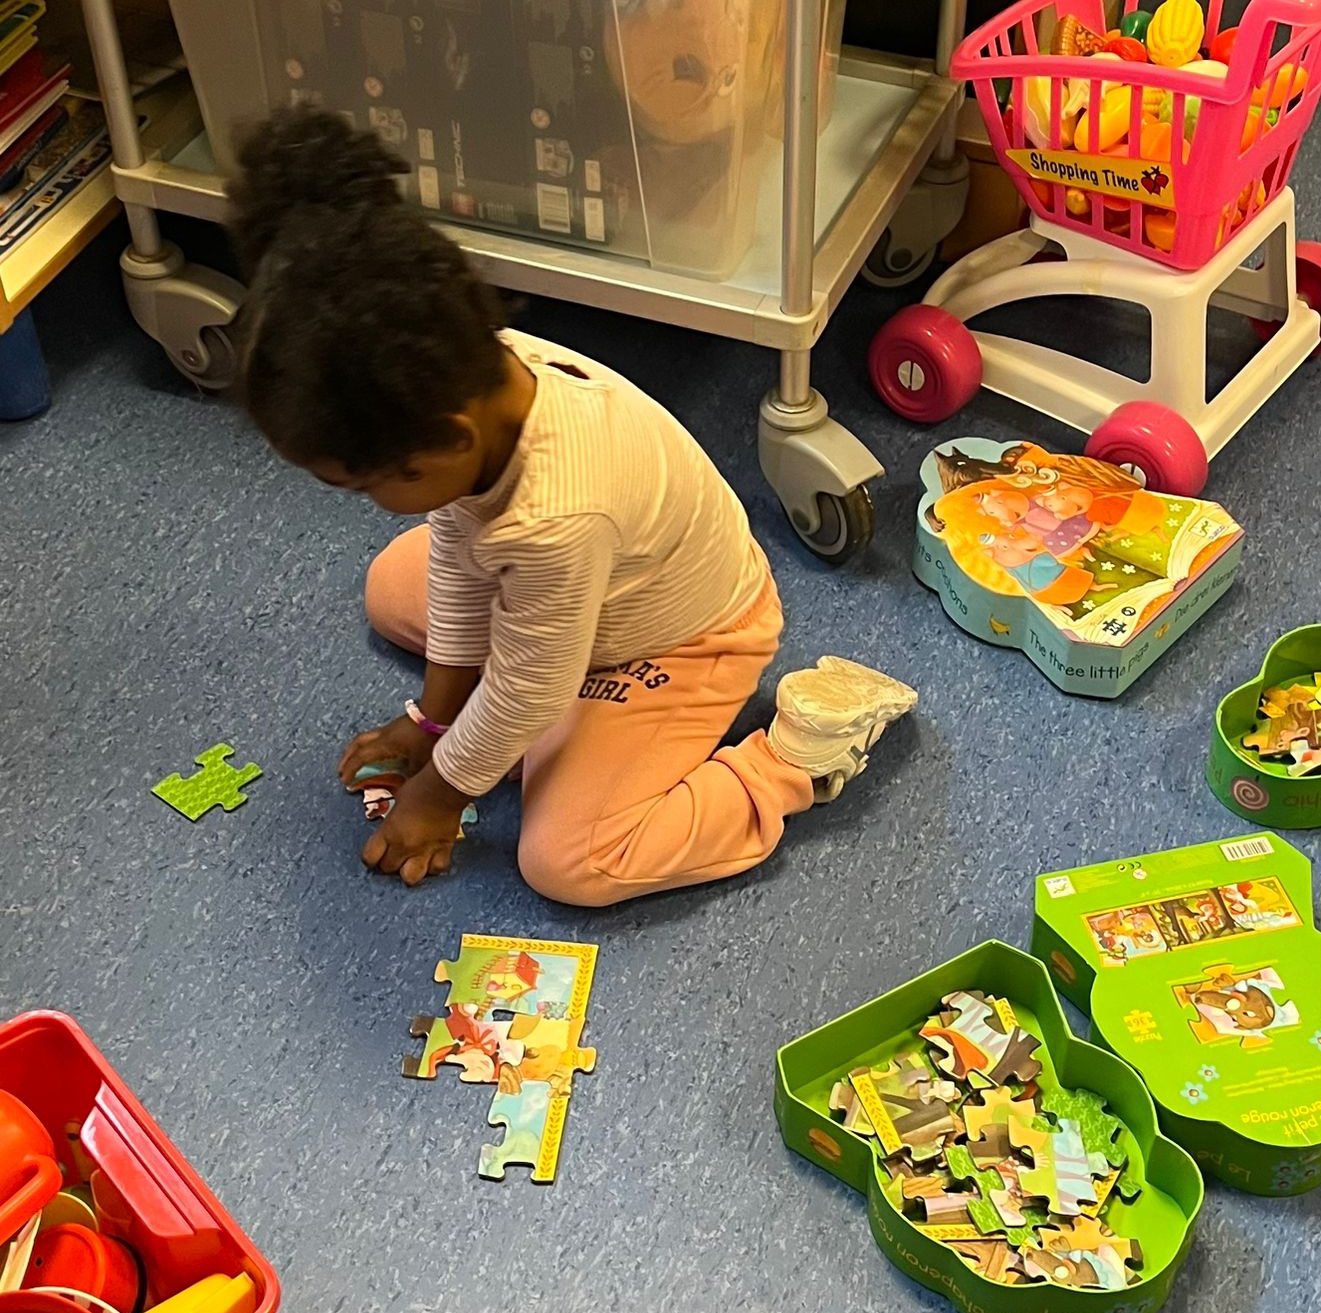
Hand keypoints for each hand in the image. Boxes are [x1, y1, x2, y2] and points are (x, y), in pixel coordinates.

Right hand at [339, 715, 434, 786]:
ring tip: (353, 760)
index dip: (351, 770)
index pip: (361, 758)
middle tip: (341, 770)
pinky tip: (373, 751)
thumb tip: (406, 789)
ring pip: (364, 738)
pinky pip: (374, 736)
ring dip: (356, 749)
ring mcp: (389, 729)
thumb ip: (411, 776)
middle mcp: (382, 735)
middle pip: (356, 744)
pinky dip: (367, 745)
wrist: (438, 712)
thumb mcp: (420, 762)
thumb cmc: (428, 737)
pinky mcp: (396, 725)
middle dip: (346, 757)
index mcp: (384, 745)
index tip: (345, 781)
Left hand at [362, 763, 471, 886]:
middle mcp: (405, 845)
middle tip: (393, 855)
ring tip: (411, 863)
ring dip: (409, 871)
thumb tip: (389, 828)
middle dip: (389, 863)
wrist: (446, 786)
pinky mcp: (443, 849)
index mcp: (389, 831)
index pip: (370, 857)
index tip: (374, 855)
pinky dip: (433, 867)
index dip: (370, 858)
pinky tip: (431, 860)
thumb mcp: (396, 802)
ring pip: (411, 877)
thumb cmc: (420, 788)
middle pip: (388, 868)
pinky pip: (437, 869)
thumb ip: (391, 822)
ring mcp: (425, 850)